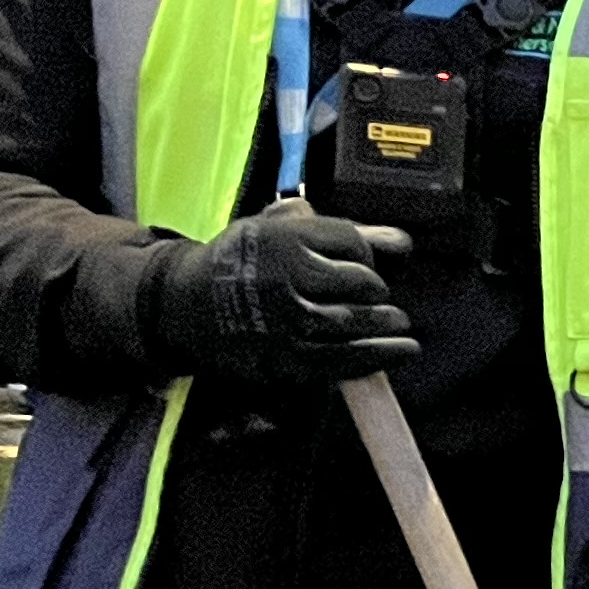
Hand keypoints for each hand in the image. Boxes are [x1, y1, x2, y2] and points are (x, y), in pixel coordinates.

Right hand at [144, 202, 417, 385]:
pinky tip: (399, 351)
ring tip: (400, 326)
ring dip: (386, 326)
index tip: (365, 262)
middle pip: (361, 283)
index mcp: (284, 239)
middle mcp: (286, 280)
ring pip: (354, 323)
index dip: (366, 253)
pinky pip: (341, 360)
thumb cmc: (242, 261)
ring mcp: (286, 322)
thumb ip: (340, 231)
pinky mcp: (284, 357)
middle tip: (383, 300)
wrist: (186, 303)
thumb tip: (402, 242)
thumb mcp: (279, 228)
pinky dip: (377, 356)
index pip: (352, 243)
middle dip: (377, 291)